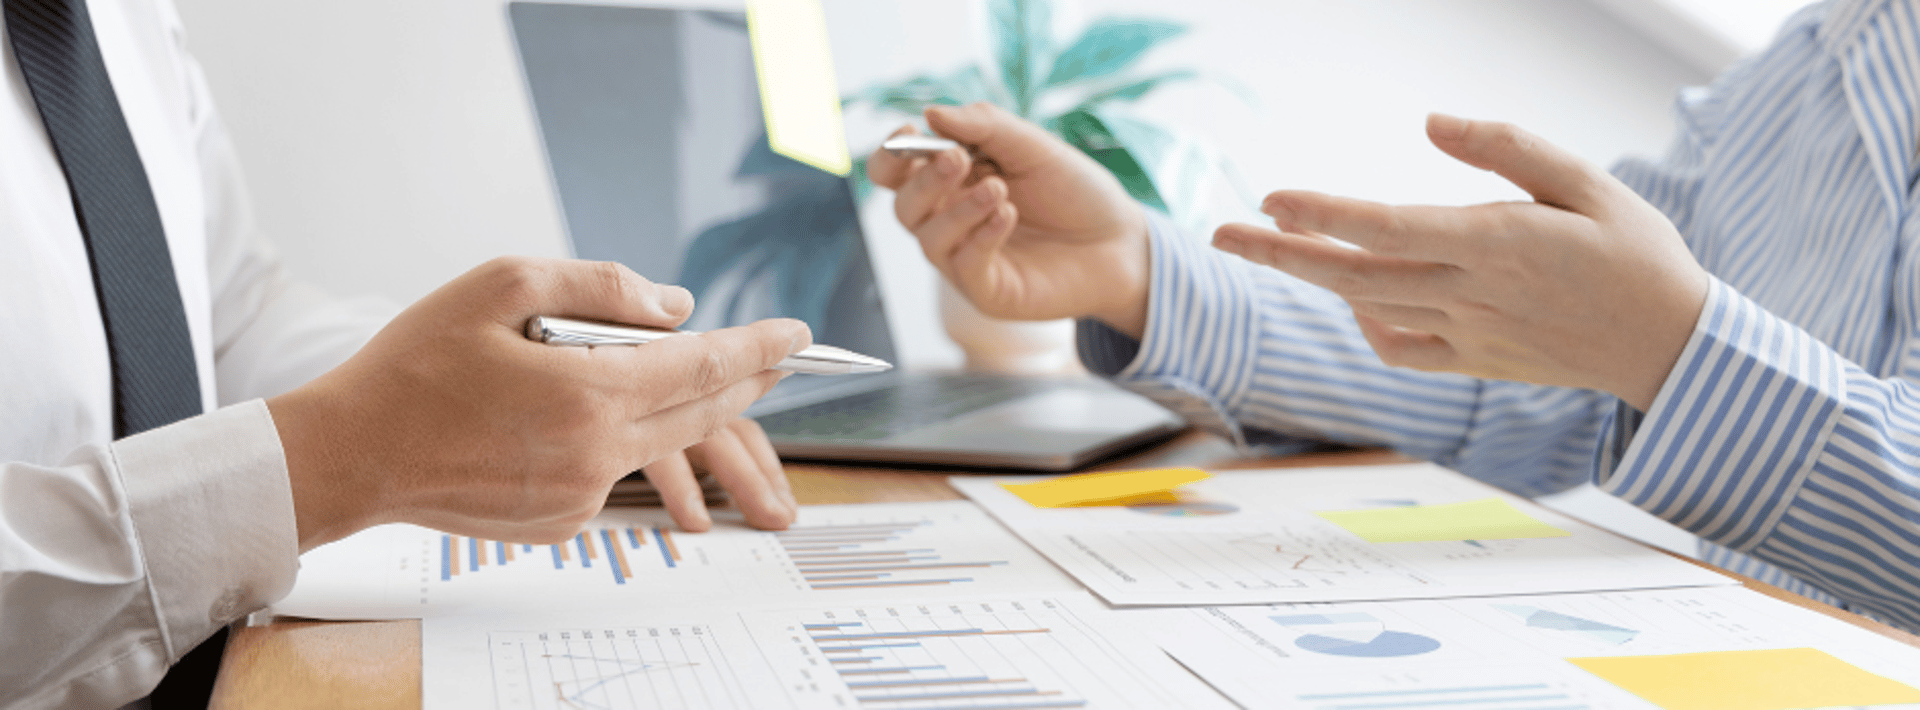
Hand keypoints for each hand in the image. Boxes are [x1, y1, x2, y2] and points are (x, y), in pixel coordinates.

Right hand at [268, 257, 812, 550]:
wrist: (352, 454)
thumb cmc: (416, 364)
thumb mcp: (502, 285)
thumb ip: (599, 287)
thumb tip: (675, 307)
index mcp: (588, 393)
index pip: (703, 367)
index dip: (757, 348)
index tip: (798, 334)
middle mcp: (596, 453)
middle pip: (700, 414)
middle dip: (746, 382)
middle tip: (778, 356)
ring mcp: (581, 495)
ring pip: (660, 443)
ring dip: (684, 410)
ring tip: (698, 378)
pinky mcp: (562, 520)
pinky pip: (615, 469)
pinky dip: (621, 438)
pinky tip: (588, 415)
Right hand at [868, 102, 1152, 337]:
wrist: (1120, 240)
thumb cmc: (1074, 191)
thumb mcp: (1032, 146)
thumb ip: (984, 126)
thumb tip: (931, 113)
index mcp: (952, 182)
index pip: (896, 173)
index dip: (891, 154)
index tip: (908, 134)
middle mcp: (950, 221)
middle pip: (904, 205)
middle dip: (924, 180)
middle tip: (956, 159)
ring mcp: (965, 259)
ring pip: (928, 238)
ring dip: (958, 209)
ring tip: (999, 189)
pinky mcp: (987, 290)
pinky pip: (964, 266)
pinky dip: (981, 236)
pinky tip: (1007, 215)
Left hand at [1211, 114, 1708, 410]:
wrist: (1673, 349)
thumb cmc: (1635, 252)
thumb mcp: (1589, 181)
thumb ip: (1508, 149)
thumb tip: (1431, 124)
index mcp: (1498, 245)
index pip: (1389, 228)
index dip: (1324, 215)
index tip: (1271, 198)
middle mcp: (1472, 295)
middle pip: (1355, 276)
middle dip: (1281, 253)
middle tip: (1219, 234)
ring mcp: (1468, 335)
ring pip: (1368, 308)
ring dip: (1312, 279)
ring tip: (1266, 245)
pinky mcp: (1473, 362)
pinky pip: (1399, 349)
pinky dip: (1365, 324)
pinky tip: (1355, 296)